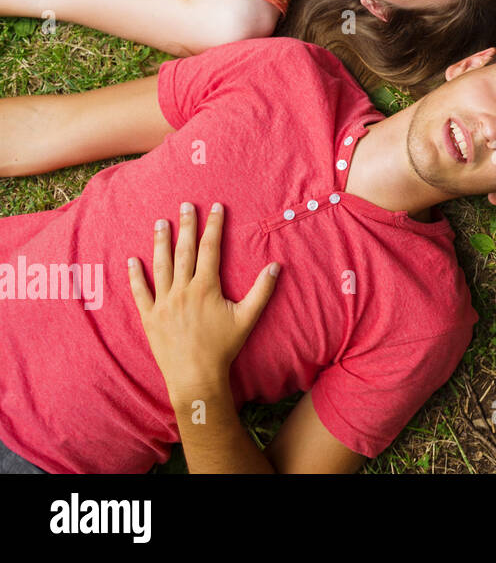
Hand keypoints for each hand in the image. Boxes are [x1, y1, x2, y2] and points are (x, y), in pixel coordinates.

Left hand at [128, 202, 278, 403]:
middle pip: (184, 251)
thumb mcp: (247, 318)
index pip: (210, 249)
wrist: (195, 377)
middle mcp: (182, 290)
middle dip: (186, 226)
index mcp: (206, 287)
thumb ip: (262, 291)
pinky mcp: (150, 317)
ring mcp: (163, 303)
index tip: (215, 208)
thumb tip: (276, 266)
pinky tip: (132, 260)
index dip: (213, 226)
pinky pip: (140, 292)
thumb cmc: (223, 348)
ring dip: (161, 242)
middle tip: (185, 205)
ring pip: (161, 266)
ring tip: (161, 223)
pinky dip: (135, 276)